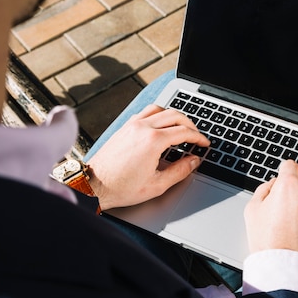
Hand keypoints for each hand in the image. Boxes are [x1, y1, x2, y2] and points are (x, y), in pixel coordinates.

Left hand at [87, 105, 209, 209]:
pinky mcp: (125, 126)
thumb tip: (194, 161)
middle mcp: (143, 128)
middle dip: (190, 124)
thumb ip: (180, 171)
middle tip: (197, 135)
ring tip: (182, 127)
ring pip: (160, 109)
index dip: (198, 137)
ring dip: (174, 116)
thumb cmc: (121, 187)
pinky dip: (158, 115)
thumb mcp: (157, 185)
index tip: (204, 143)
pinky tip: (161, 125)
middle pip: (175, 116)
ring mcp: (132, 125)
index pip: (184, 132)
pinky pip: (146, 112)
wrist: (94, 185)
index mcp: (153, 141)